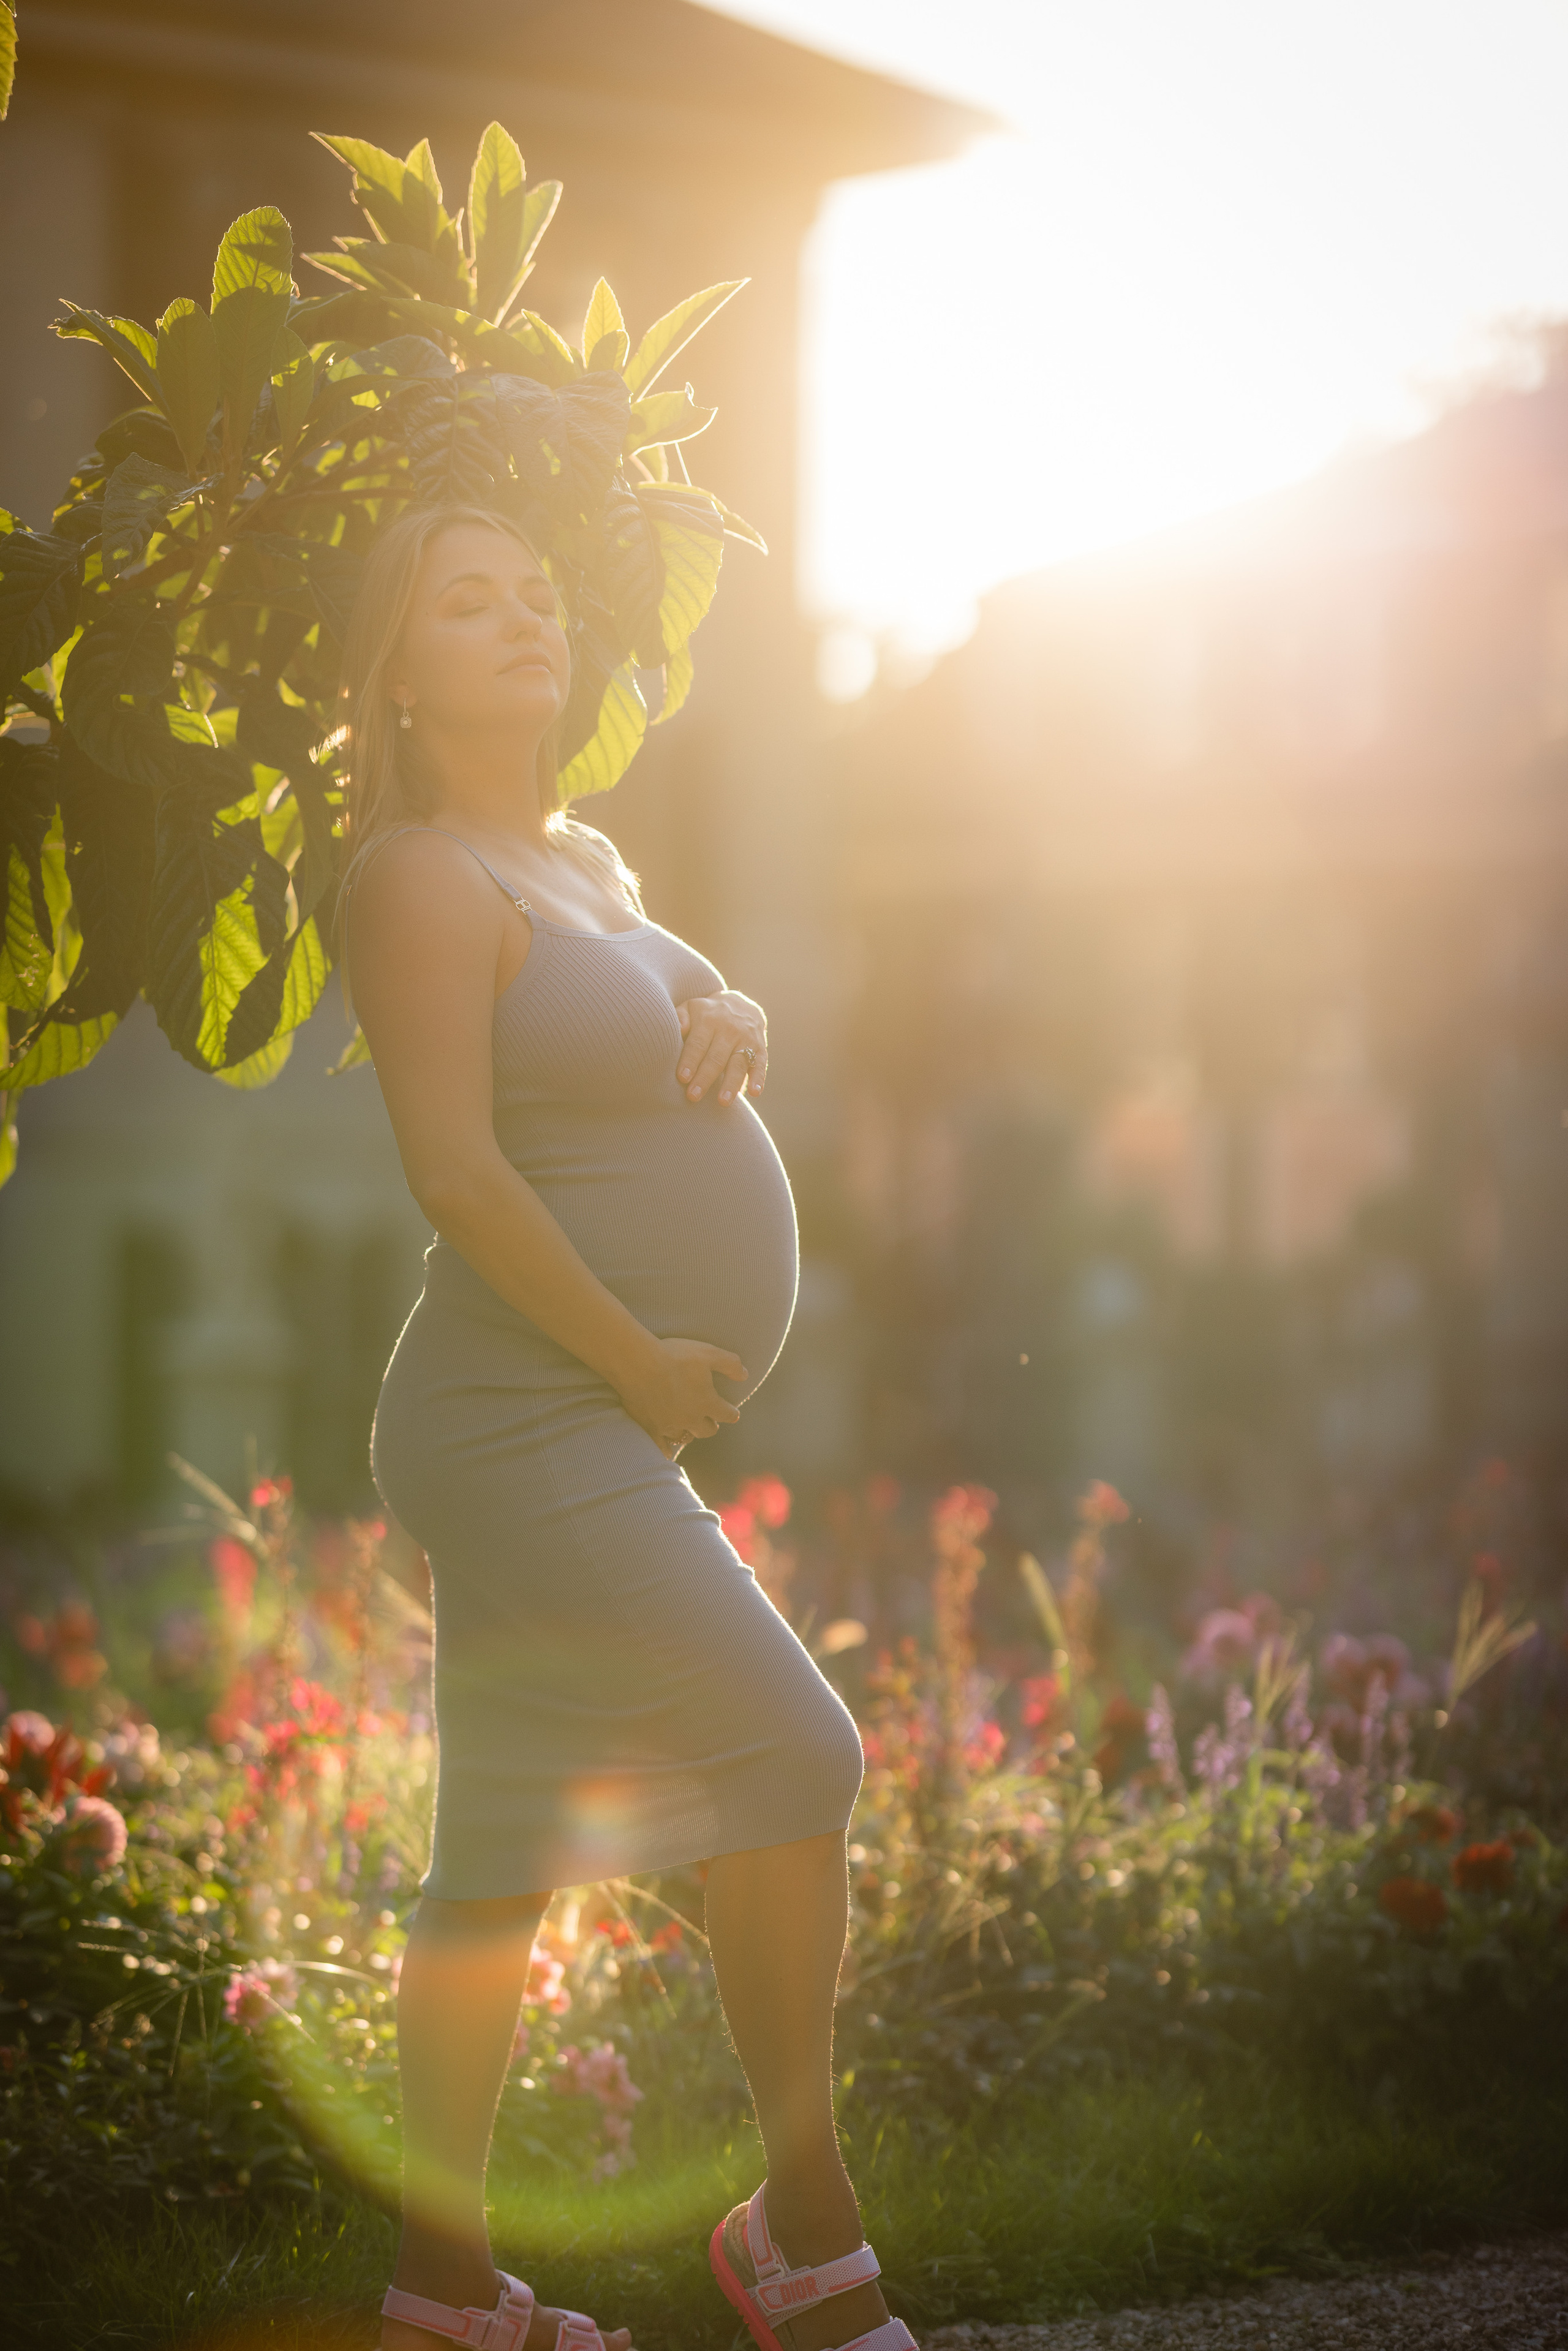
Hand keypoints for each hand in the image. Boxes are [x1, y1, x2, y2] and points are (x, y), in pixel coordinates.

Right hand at [614, 1334, 748, 1458]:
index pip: (728, 1414)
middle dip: (710, 1425)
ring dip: (689, 1432)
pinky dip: (666, 1449)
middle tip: (708, 1420)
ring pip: (685, 1437)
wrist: (638, 1364)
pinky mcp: (650, 1429)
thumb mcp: (708, 1353)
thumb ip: (730, 1364)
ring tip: (687, 1428)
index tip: (733, 1413)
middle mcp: (691, 1418)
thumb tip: (745, 1375)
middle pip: (707, 1430)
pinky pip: (661, 1447)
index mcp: (708, 1402)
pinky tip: (668, 1452)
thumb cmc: (675, 1356)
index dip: (731, 1413)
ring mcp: (670, 1426)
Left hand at [675, 991, 766, 1104]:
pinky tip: (754, 1093)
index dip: (690, 1061)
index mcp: (708, 1020)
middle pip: (716, 1057)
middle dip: (705, 1078)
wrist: (741, 1005)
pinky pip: (760, 1064)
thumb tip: (677, 1028)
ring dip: (730, 1084)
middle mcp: (728, 1029)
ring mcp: (746, 1039)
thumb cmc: (706, 1014)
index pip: (698, 1043)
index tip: (683, 1078)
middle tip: (693, 1096)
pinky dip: (758, 1079)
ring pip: (738, 1064)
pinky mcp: (759, 1048)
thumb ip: (680, 1017)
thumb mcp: (691, 1008)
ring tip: (722, 1102)